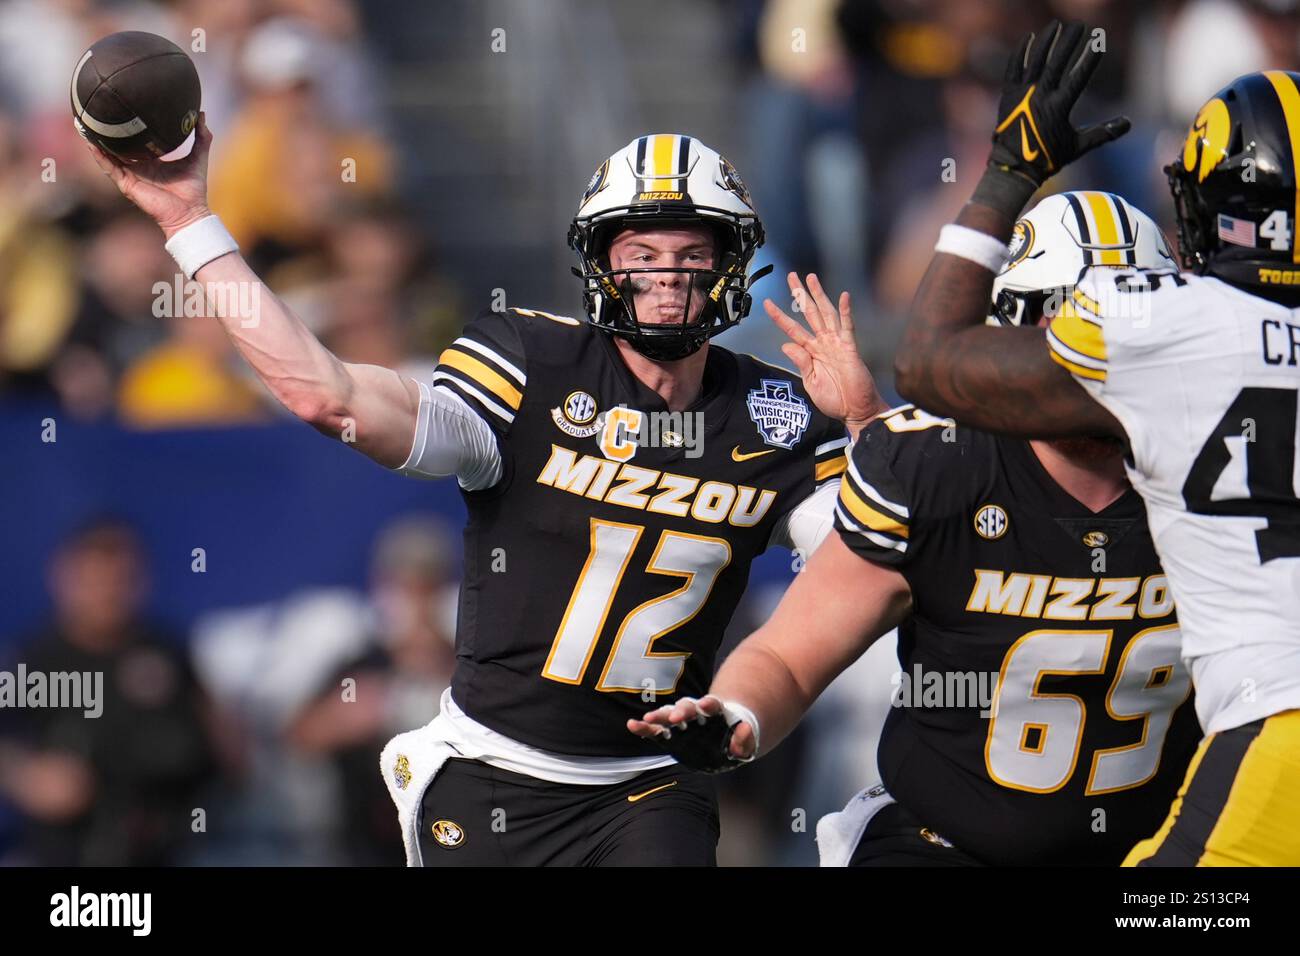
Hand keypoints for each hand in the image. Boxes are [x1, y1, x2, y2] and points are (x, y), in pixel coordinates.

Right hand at [84, 111, 214, 238]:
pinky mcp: (127, 184)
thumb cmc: (193, 189)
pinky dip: (100, 157)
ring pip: (107, 156)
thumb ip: (201, 137)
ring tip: (84, 124)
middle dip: (105, 132)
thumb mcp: (198, 157)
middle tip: (95, 111)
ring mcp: (130, 175)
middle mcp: (138, 167)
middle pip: (116, 147)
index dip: (127, 128)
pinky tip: (92, 144)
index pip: (135, 141)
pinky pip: (109, 168)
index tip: (121, 110)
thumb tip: (201, 114)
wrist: (190, 212)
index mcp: (151, 161)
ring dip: (95, 142)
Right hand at [627, 694, 755, 769]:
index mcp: (716, 714)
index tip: (704, 704)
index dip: (709, 704)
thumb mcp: (746, 746)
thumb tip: (745, 729)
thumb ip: (745, 740)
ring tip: (649, 719)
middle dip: (681, 711)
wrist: (723, 741)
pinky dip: (644, 728)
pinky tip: (632, 725)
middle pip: (688, 707)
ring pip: (669, 714)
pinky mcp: (670, 734)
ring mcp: (681, 722)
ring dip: (661, 716)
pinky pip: (655, 730)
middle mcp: (696, 714)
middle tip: (676, 717)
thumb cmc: (735, 743)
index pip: (713, 705)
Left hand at [764, 272, 883, 436]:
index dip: (780, 316)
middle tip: (791, 276)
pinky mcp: (850, 349)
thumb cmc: (835, 400)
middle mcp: (823, 343)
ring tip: (811, 278)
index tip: (767, 303)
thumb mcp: (811, 383)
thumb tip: (785, 345)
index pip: (792, 330)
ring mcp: (837, 344)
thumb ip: (801, 363)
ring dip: (819, 295)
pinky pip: (847, 327)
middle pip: (809, 313)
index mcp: (811, 352)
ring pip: (826, 314)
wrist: (855, 411)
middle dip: (800, 294)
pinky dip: (845, 312)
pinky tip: (843, 296)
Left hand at [989, 20, 1128, 186]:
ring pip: (1035, 61)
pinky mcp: (1007, 95)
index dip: (1090, 58)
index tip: (1099, 41)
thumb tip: (1128, 123)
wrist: (1013, 168)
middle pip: (1056, 63)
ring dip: (1046, 41)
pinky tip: (1030, 38)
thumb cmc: (1047, 159)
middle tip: (1079, 25)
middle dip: (1069, 42)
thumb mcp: (1077, 147)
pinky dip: (1021, 53)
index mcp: (1058, 108)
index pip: (1079, 77)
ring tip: (1057, 25)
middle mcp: (1039, 97)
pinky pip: (1014, 68)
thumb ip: (1103, 133)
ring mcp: (1021, 94)